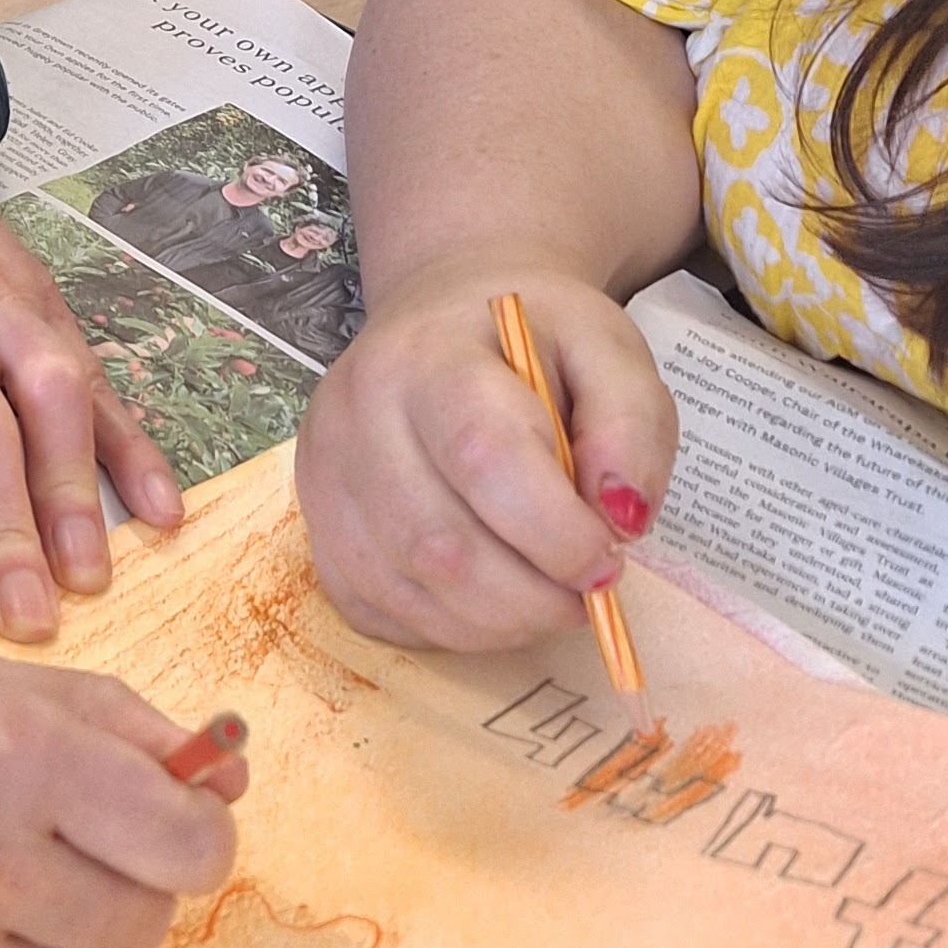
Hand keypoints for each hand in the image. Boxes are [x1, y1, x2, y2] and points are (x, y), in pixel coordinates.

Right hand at [294, 258, 680, 650]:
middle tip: (585, 595)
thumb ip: (630, 426)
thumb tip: (621, 520)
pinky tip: (487, 597)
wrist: (447, 319)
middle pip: (439, 545)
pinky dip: (447, 628)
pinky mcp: (316, 528)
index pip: (483, 459)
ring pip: (407, 591)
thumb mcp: (608, 352)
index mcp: (430, 356)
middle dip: (531, 599)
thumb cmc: (534, 343)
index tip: (610, 559)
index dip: (555, 534)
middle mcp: (355, 413)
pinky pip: (376, 612)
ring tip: (543, 597)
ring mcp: (322, 476)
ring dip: (495, 623)